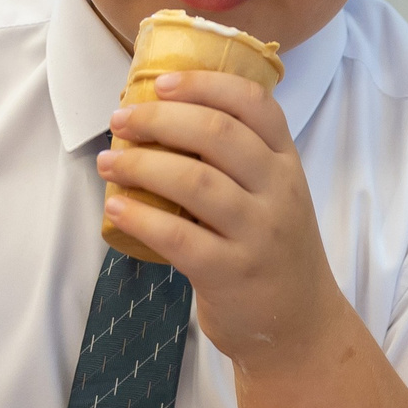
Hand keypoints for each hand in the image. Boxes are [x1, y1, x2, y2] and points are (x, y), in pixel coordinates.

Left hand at [98, 70, 337, 370]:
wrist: (299, 326)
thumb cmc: (273, 252)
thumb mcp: (273, 196)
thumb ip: (238, 160)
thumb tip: (163, 117)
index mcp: (287, 164)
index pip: (255, 104)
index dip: (206, 84)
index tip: (162, 82)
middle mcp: (279, 192)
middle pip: (218, 133)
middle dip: (159, 118)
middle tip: (122, 119)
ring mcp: (258, 234)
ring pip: (194, 180)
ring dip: (141, 164)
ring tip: (109, 161)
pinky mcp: (231, 273)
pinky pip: (178, 236)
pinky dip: (140, 216)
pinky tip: (116, 207)